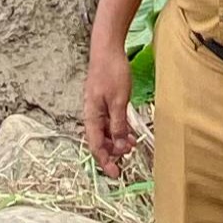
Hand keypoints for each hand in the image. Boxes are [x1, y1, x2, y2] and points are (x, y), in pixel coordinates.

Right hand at [82, 38, 141, 177]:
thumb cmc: (111, 72)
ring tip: (130, 146)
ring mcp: (98, 107)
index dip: (105, 161)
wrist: (107, 48)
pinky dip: (118, 129)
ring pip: (105, 131)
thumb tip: (118, 146)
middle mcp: (92, 113)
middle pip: (99, 140)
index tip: (115, 174)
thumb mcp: (118, 101)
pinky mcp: (105, 100)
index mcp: (92, 115)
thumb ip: (118, 124)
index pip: (95, 145)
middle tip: (126, 160)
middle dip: (111, 153)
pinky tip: (128, 133)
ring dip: (116, 141)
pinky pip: (110, 121)